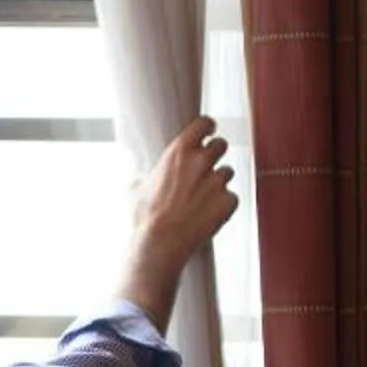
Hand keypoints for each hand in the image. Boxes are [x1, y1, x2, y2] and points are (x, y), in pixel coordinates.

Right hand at [118, 117, 237, 332]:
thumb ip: (144, 175)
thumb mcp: (135, 188)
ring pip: (227, 172)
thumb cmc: (146, 217)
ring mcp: (217, 182)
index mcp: (179, 152)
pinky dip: (223, 204)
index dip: (207, 127)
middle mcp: (201, 162)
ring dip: (218, 181)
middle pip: (221, 144)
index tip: (207, 132)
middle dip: (215, 154)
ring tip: (203, 197)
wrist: (160, 243)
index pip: (204, 124)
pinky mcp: (228, 202)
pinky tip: (208, 213)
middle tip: (206, 167)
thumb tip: (138, 176)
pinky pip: (231, 197)